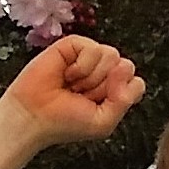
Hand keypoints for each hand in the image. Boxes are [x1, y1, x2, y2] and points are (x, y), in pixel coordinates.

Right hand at [0, 37, 144, 168]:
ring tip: (74, 86)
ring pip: (112, 55)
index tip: (98, 105)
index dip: (121, 94)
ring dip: (91, 77)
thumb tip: (124, 69)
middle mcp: (104, 73)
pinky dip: (81, 65)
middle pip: (126, 67)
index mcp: (114, 91)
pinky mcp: (73, 46)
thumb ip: (125, 100)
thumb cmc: (63, 122)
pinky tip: (67, 75)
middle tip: (83, 97)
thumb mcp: (103, 122)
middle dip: (104, 86)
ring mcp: (89, 58)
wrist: (33, 117)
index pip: (136, 83)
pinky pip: (92, 47)